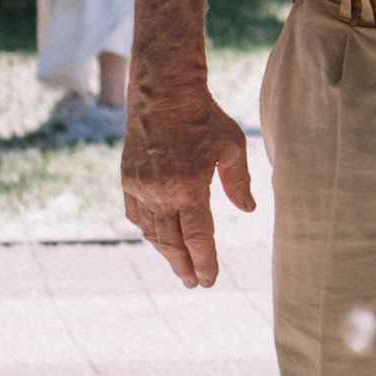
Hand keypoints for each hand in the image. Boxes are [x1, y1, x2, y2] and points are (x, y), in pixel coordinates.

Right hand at [124, 65, 255, 287]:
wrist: (162, 92)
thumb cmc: (203, 117)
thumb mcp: (232, 146)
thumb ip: (239, 182)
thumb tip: (248, 210)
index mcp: (189, 187)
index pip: (199, 238)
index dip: (205, 262)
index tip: (210, 280)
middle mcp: (161, 192)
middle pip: (173, 243)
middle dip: (185, 266)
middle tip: (195, 284)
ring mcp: (140, 187)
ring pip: (152, 232)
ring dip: (166, 252)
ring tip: (180, 265)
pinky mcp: (127, 179)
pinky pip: (136, 216)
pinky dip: (148, 231)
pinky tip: (159, 238)